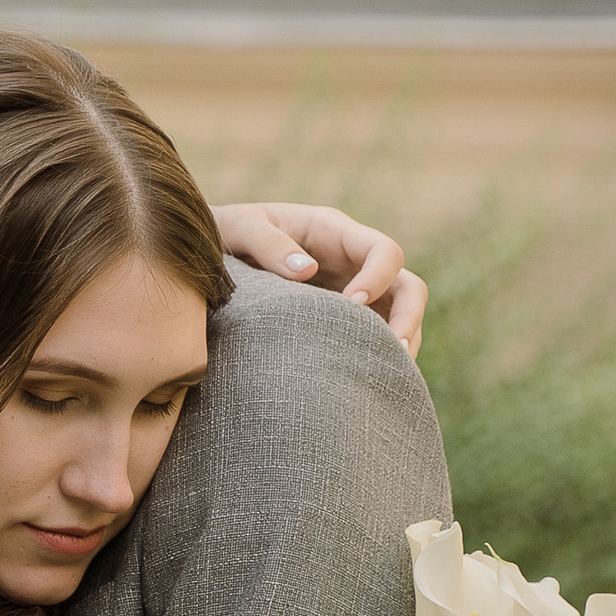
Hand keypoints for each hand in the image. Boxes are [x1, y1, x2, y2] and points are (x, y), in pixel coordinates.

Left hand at [214, 201, 427, 358]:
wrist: (207, 260)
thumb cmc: (226, 235)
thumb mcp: (239, 227)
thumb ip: (267, 244)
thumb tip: (305, 272)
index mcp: (335, 234)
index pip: (384, 251)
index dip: (378, 278)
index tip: (352, 305)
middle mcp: (353, 264)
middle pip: (408, 288)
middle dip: (408, 319)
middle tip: (391, 352)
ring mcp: (353, 295)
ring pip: (400, 320)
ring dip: (401, 348)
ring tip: (385, 379)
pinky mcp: (342, 324)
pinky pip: (375, 343)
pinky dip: (379, 363)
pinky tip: (365, 387)